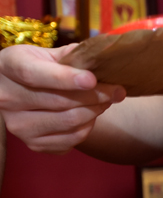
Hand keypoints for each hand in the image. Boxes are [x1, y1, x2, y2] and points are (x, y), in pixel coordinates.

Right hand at [0, 44, 125, 153]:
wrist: (22, 91)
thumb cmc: (40, 67)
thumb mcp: (49, 54)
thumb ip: (72, 56)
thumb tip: (102, 58)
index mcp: (9, 67)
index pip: (34, 74)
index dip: (65, 78)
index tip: (92, 79)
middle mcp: (7, 98)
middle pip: (59, 101)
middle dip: (96, 95)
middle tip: (117, 90)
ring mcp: (18, 125)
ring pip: (68, 122)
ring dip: (96, 110)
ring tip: (106, 100)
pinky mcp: (33, 144)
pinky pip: (71, 139)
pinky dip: (88, 127)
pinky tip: (91, 115)